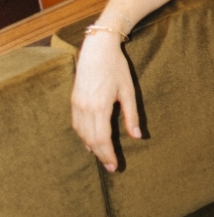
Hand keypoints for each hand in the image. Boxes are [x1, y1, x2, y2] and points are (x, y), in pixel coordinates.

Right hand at [71, 32, 139, 170]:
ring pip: (81, 133)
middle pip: (90, 140)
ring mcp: (76, 105)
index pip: (102, 139)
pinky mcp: (73, 101)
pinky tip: (90, 141)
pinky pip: (76, 124)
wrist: (96, 50)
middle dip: (100, 155)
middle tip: (111, 167)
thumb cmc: (117, 68)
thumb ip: (132, 115)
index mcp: (99, 107)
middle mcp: (84, 109)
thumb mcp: (128, 92)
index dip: (108, 154)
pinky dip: (83, 136)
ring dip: (91, 147)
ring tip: (102, 156)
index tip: (115, 166)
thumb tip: (137, 136)